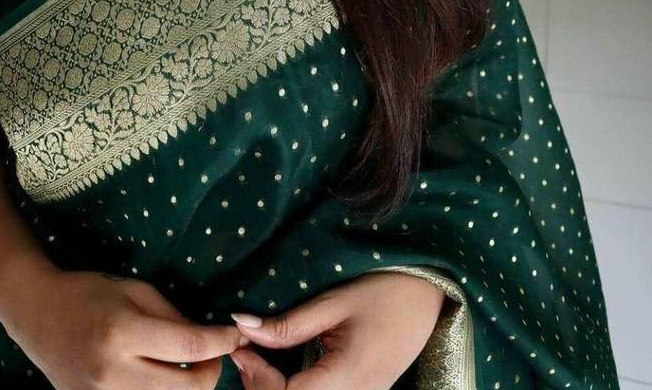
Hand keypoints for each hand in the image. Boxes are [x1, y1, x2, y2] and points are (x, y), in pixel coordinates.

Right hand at [3, 268, 248, 389]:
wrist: (37, 315)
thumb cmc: (89, 293)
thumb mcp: (135, 290)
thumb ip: (173, 316)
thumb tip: (210, 340)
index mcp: (124, 332)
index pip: (189, 345)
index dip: (220, 342)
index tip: (235, 335)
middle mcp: (114, 373)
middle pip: (187, 389)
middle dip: (211, 372)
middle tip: (212, 355)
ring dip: (188, 388)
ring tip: (187, 367)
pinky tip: (162, 377)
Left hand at [228, 271, 444, 388]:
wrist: (428, 296)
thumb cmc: (383, 291)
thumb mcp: (333, 303)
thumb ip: (288, 324)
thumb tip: (242, 326)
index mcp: (349, 378)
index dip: (258, 378)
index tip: (241, 346)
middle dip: (260, 386)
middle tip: (245, 350)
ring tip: (258, 356)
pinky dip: (291, 389)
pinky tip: (278, 367)